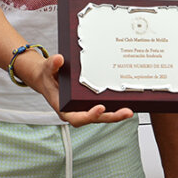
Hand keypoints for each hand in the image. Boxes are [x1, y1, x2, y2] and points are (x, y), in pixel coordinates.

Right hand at [18, 51, 134, 125]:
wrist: (47, 76)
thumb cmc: (47, 75)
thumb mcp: (47, 69)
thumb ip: (52, 65)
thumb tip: (58, 59)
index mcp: (64, 108)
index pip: (77, 118)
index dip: (89, 115)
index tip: (100, 108)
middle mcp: (75, 111)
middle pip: (95, 119)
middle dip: (111, 117)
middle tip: (126, 112)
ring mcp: (84, 108)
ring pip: (102, 116)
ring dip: (116, 114)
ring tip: (129, 111)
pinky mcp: (90, 103)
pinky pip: (103, 108)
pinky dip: (114, 106)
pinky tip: (125, 102)